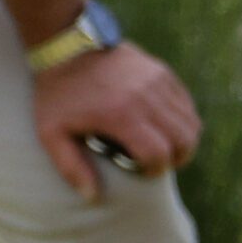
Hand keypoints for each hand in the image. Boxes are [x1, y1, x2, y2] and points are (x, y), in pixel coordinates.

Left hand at [32, 42, 200, 200]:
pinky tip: (164, 124)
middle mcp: (145, 97)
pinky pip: (185, 102)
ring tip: (164, 145)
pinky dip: (182, 118)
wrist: (65, 45)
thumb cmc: (57, 92)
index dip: (155, 170)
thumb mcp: (51, 132)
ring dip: (182, 139)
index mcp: (120, 115)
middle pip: (183, 139)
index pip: (159, 154)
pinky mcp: (160, 69)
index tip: (142, 171)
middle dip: (175, 158)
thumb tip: (93, 197)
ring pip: (190, 121)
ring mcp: (156, 80)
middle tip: (158, 161)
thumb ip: (71, 167)